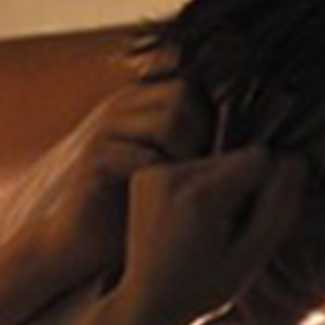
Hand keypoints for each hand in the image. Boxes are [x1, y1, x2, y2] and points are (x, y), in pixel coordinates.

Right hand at [43, 80, 214, 272]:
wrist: (77, 238)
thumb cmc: (128, 206)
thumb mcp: (165, 167)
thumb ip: (193, 144)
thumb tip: (247, 140)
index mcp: (138, 104)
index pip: (192, 86)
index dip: (211, 118)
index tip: (213, 158)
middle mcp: (120, 109)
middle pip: (182, 94)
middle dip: (202, 132)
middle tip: (202, 171)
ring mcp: (105, 131)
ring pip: (166, 120)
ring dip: (186, 153)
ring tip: (186, 184)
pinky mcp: (94, 160)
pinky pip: (142, 155)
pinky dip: (162, 176)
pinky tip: (164, 199)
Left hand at [118, 147, 306, 324]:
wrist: (147, 302)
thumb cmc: (204, 288)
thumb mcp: (253, 255)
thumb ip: (278, 205)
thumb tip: (294, 159)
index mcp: (199, 195)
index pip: (260, 158)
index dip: (264, 191)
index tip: (244, 226)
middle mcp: (169, 174)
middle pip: (235, 156)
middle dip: (240, 187)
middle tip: (221, 232)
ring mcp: (151, 172)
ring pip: (214, 159)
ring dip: (219, 188)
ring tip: (202, 229)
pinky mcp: (144, 175)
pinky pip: (190, 167)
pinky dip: (196, 187)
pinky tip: (185, 220)